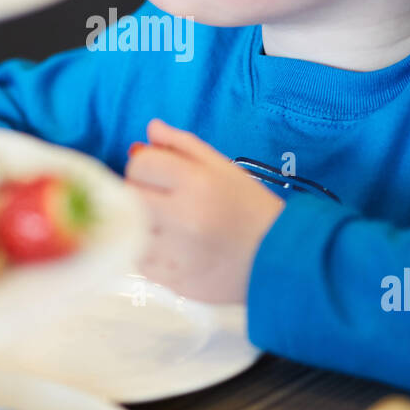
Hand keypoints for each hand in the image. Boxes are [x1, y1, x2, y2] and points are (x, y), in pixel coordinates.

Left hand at [124, 118, 285, 302]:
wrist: (279, 258)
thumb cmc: (250, 208)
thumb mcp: (224, 168)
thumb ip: (183, 145)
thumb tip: (150, 128)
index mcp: (197, 183)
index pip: (140, 165)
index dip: (145, 166)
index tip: (158, 174)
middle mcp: (183, 218)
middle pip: (129, 196)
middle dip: (140, 193)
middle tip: (161, 199)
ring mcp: (176, 254)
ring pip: (131, 230)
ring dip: (143, 224)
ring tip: (169, 225)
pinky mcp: (173, 281)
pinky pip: (141, 261)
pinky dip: (151, 253)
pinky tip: (174, 248)